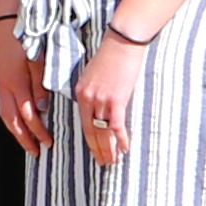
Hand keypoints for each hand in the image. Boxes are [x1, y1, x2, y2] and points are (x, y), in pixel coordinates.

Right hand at [0, 9, 45, 153]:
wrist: (5, 22)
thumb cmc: (26, 38)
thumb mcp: (38, 60)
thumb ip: (40, 85)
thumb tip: (43, 109)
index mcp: (16, 82)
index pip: (27, 114)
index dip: (38, 130)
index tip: (49, 142)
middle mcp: (4, 87)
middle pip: (11, 121)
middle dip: (24, 138)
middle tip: (36, 153)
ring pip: (4, 115)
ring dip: (16, 132)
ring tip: (27, 144)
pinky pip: (2, 107)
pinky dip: (11, 120)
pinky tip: (18, 124)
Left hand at [73, 22, 148, 167]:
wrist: (121, 42)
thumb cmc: (112, 57)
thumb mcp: (94, 76)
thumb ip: (93, 93)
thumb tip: (100, 109)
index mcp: (80, 93)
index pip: (83, 123)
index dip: (90, 140)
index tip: (95, 152)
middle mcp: (87, 98)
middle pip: (91, 132)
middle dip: (98, 150)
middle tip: (104, 163)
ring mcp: (101, 100)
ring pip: (103, 132)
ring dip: (109, 149)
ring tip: (113, 161)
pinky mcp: (116, 100)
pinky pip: (117, 126)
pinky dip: (121, 139)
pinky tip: (124, 149)